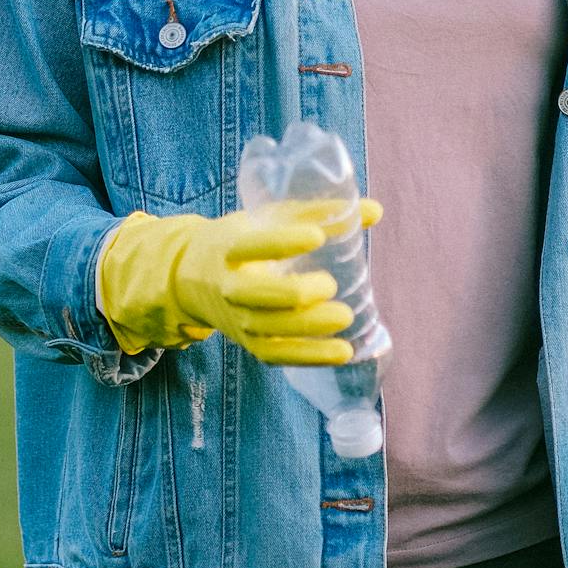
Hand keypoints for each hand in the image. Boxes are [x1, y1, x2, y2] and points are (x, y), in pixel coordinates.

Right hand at [98, 200, 381, 366]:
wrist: (191, 277)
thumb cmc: (242, 240)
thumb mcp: (267, 219)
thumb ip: (318, 213)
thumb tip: (376, 210)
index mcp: (228, 247)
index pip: (251, 245)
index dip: (282, 242)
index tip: (316, 236)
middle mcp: (228, 286)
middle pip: (257, 295)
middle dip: (295, 292)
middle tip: (330, 284)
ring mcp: (236, 318)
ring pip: (268, 329)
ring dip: (307, 327)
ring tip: (346, 317)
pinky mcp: (249, 342)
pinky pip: (278, 355)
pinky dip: (310, 357)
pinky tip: (343, 352)